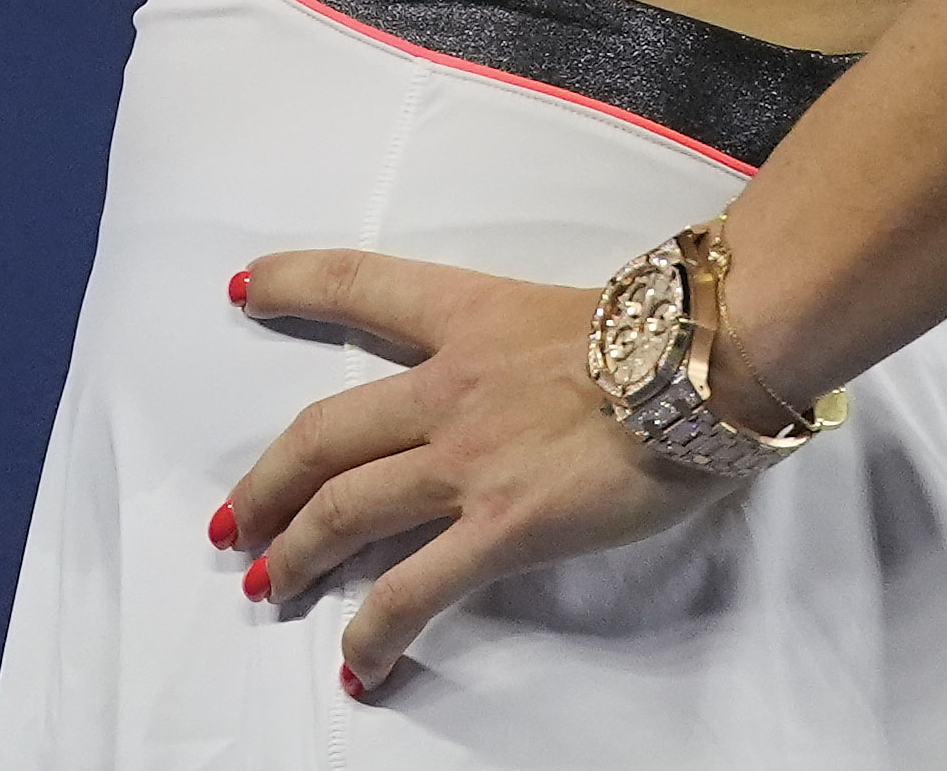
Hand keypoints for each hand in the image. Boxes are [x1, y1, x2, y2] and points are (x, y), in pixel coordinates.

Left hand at [220, 248, 719, 693]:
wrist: (710, 358)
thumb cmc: (677, 332)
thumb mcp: (592, 314)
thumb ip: (552, 347)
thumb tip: (566, 379)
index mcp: (474, 315)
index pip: (363, 285)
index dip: (297, 284)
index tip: (246, 288)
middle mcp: (450, 386)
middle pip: (323, 432)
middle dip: (265, 482)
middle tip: (236, 520)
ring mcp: (468, 460)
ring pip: (344, 509)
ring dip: (295, 554)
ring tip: (268, 586)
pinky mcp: (501, 527)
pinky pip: (414, 590)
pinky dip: (375, 631)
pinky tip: (360, 662)